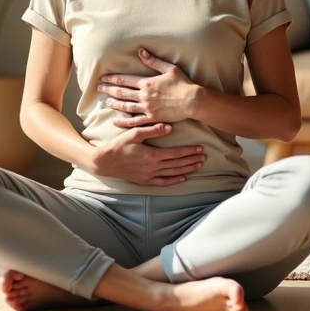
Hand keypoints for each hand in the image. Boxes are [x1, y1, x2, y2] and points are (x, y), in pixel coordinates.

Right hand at [88, 123, 207, 185]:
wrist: (105, 162)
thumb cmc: (119, 145)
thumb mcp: (134, 133)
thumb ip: (153, 129)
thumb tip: (170, 127)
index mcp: (152, 154)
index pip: (176, 153)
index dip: (189, 151)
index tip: (200, 148)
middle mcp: (153, 167)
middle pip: (178, 163)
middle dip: (192, 160)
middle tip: (204, 157)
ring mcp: (149, 175)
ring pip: (173, 173)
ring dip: (187, 169)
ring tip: (198, 166)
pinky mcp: (145, 181)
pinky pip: (163, 182)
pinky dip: (174, 180)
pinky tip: (183, 178)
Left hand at [98, 48, 199, 126]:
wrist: (192, 101)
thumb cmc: (183, 83)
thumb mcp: (169, 68)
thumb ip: (153, 61)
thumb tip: (141, 52)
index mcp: (147, 83)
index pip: (124, 80)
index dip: (112, 79)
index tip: (103, 78)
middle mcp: (144, 96)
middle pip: (122, 92)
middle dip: (108, 90)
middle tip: (98, 88)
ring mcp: (147, 108)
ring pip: (126, 106)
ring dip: (115, 103)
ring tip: (106, 102)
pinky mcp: (152, 118)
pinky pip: (135, 122)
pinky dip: (124, 122)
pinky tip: (115, 121)